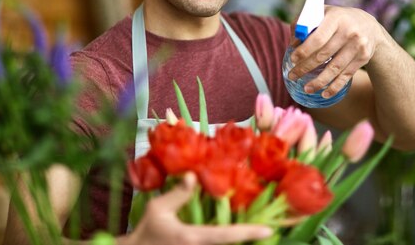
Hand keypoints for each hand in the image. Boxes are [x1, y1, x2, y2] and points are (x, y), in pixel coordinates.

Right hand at [123, 172, 272, 244]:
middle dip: (247, 239)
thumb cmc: (145, 232)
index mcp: (192, 238)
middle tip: (265, 229)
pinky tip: (233, 234)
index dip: (249, 232)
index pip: (227, 235)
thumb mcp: (158, 209)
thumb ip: (178, 194)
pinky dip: (224, 241)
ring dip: (236, 240)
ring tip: (254, 233)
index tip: (268, 229)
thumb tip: (193, 175)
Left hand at [288, 5, 380, 97]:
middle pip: (324, 55)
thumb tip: (293, 42)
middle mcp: (349, 32)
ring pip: (334, 68)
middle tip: (292, 76)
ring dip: (319, 82)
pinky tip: (324, 94)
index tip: (292, 59)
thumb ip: (306, 23)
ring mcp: (358, 46)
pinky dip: (335, 87)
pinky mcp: (363, 58)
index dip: (304, 50)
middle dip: (305, 67)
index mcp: (336, 18)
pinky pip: (346, 75)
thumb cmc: (338, 20)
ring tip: (306, 89)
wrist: (369, 26)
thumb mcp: (324, 13)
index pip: (318, 38)